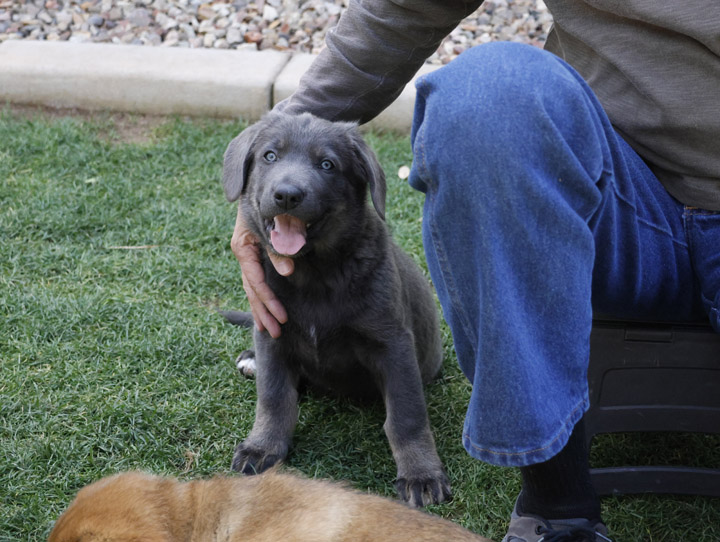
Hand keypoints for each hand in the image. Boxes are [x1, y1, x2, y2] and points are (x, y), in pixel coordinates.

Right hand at [231, 206, 291, 337]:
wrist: (257, 185)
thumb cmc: (265, 201)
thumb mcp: (270, 220)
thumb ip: (278, 245)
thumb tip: (288, 270)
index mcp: (243, 245)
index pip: (255, 279)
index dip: (268, 299)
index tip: (281, 316)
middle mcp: (242, 253)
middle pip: (252, 289)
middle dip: (264, 312)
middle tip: (276, 332)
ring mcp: (247, 256)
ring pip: (252, 289)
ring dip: (261, 310)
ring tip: (271, 331)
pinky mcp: (253, 256)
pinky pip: (255, 282)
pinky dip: (260, 299)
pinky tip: (262, 316)